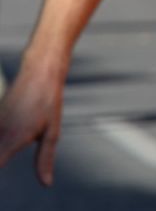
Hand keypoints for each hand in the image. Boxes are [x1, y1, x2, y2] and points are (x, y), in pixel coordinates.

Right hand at [0, 65, 64, 184]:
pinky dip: (1, 140)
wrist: (39, 71)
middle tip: (24, 142)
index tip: (5, 171)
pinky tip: (10, 136)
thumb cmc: (48, 101)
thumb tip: (46, 183)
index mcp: (12, 141)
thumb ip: (44, 159)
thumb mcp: (52, 132)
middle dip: (1, 158)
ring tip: (25, 130)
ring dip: (2, 149)